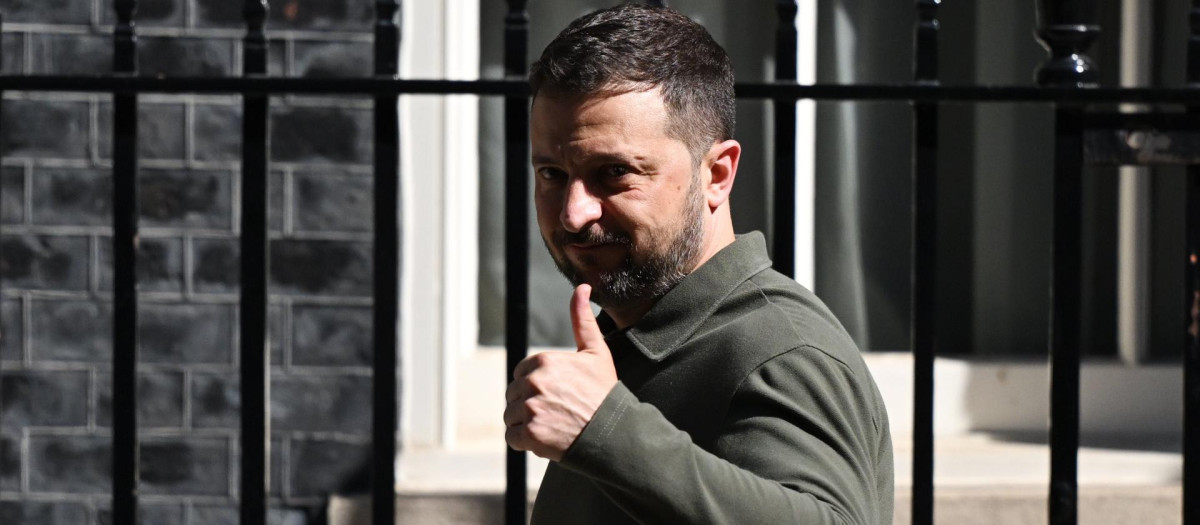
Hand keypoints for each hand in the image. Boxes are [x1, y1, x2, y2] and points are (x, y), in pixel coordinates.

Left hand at [504, 284, 617, 460]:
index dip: (537, 386)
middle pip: (513, 395)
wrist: (614, 432)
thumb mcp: (596, 352)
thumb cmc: (604, 392)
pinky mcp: (529, 434)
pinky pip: (511, 437)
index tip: (558, 395)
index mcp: (543, 360)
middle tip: (557, 412)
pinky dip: (524, 442)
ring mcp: (530, 409)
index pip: (521, 374)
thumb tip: (581, 288)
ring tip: (553, 425)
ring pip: (511, 416)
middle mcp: (533, 382)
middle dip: (529, 405)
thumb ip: (581, 320)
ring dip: (526, 424)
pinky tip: (546, 438)